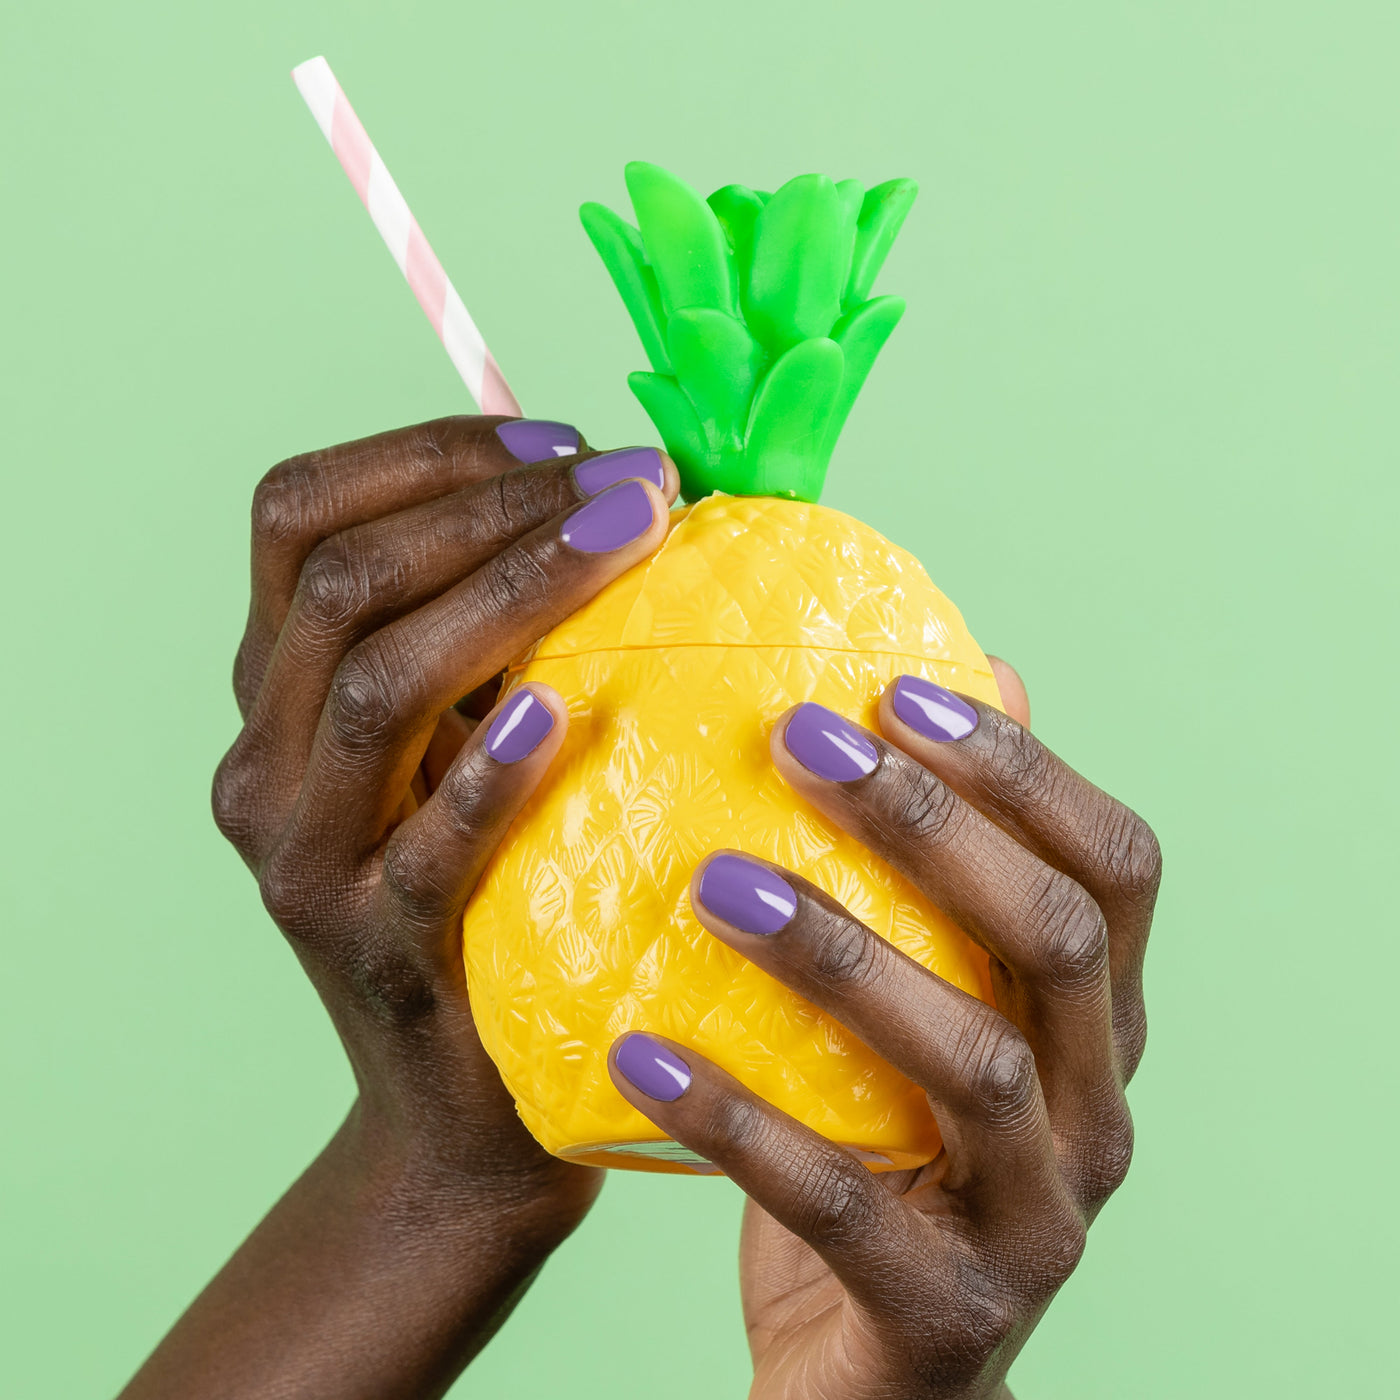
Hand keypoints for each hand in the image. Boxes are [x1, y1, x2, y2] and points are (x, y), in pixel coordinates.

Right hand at [123, 416, 677, 1398]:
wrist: (463, 1099)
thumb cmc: (496, 892)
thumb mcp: (474, 744)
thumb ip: (509, 636)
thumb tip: (639, 495)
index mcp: (278, 685)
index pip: (298, 515)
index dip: (424, 452)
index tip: (561, 436)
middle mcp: (264, 755)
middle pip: (340, 577)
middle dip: (493, 502)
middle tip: (635, 479)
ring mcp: (302, 854)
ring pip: (372, 678)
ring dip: (509, 589)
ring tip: (631, 535)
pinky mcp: (368, 942)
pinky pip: (423, 842)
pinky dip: (488, 768)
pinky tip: (562, 713)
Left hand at [607, 666, 1158, 1399]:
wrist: (874, 1372)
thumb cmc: (891, 1148)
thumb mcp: (929, 1011)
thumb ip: (953, 870)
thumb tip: (982, 669)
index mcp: (1102, 1024)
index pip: (1114, 867)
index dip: (1021, 768)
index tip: (896, 687)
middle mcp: (1099, 1113)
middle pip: (1055, 939)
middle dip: (932, 827)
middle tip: (799, 740)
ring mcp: (1039, 1220)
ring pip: (972, 1064)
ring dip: (840, 958)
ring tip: (713, 882)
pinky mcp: (949, 1310)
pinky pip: (841, 1201)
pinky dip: (739, 1118)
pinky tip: (637, 1048)